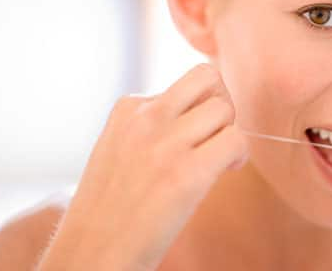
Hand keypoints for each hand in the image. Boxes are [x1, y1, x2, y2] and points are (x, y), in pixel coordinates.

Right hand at [37, 64, 248, 270]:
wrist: (91, 252)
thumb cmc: (111, 208)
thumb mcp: (122, 148)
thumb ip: (155, 125)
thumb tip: (203, 113)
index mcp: (127, 108)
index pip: (185, 82)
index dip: (200, 106)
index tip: (195, 135)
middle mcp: (145, 117)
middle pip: (208, 78)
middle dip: (221, 103)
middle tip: (215, 135)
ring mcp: (164, 143)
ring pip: (225, 107)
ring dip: (229, 132)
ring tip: (218, 158)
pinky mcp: (186, 173)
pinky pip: (236, 140)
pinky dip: (239, 155)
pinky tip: (226, 171)